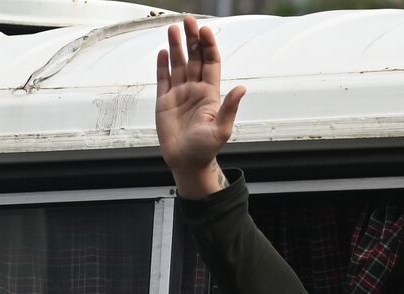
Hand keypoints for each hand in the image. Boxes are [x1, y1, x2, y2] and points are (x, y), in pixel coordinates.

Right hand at [155, 15, 244, 198]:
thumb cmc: (205, 149)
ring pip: (178, 64)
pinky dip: (163, 66)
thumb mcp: (221, 130)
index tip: (204, 30)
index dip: (208, 46)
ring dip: (176, 47)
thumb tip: (241, 89)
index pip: (210, 63)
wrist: (186, 162)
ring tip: (172, 29)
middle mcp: (194, 90)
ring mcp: (179, 94)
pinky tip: (163, 53)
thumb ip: (230, 108)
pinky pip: (163, 80)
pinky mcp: (164, 102)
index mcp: (210, 93)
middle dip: (191, 39)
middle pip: (194, 58)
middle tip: (187, 21)